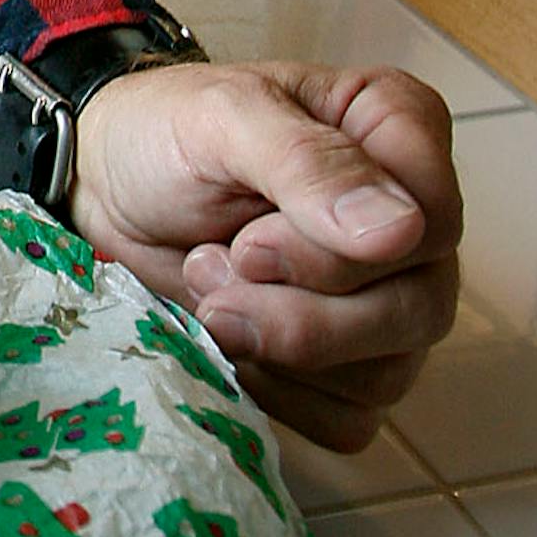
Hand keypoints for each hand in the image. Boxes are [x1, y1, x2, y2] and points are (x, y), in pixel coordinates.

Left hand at [67, 59, 460, 449]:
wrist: (104, 186)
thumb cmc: (166, 132)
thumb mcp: (223, 119)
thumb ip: (308, 163)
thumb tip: (401, 232)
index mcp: (396, 132)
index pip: (433, 220)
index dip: (342, 254)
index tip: (250, 241)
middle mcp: (411, 222)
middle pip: (417, 309)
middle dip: (301, 310)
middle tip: (211, 268)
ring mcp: (388, 299)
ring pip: (386, 372)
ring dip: (277, 344)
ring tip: (206, 283)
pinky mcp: (350, 364)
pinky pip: (350, 418)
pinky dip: (278, 392)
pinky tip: (228, 338)